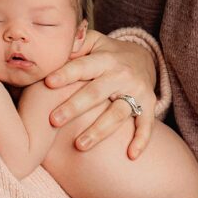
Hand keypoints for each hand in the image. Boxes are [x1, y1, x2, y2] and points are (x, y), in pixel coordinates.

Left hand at [44, 30, 155, 158]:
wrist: (142, 57)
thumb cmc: (106, 53)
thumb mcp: (93, 41)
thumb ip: (75, 43)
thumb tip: (56, 48)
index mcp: (105, 58)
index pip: (83, 67)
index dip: (66, 74)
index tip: (48, 83)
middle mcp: (121, 74)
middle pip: (96, 92)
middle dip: (75, 107)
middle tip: (54, 120)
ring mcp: (136, 91)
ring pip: (118, 113)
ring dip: (99, 130)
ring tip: (79, 145)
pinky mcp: (148, 105)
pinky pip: (146, 124)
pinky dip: (141, 140)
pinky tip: (131, 155)